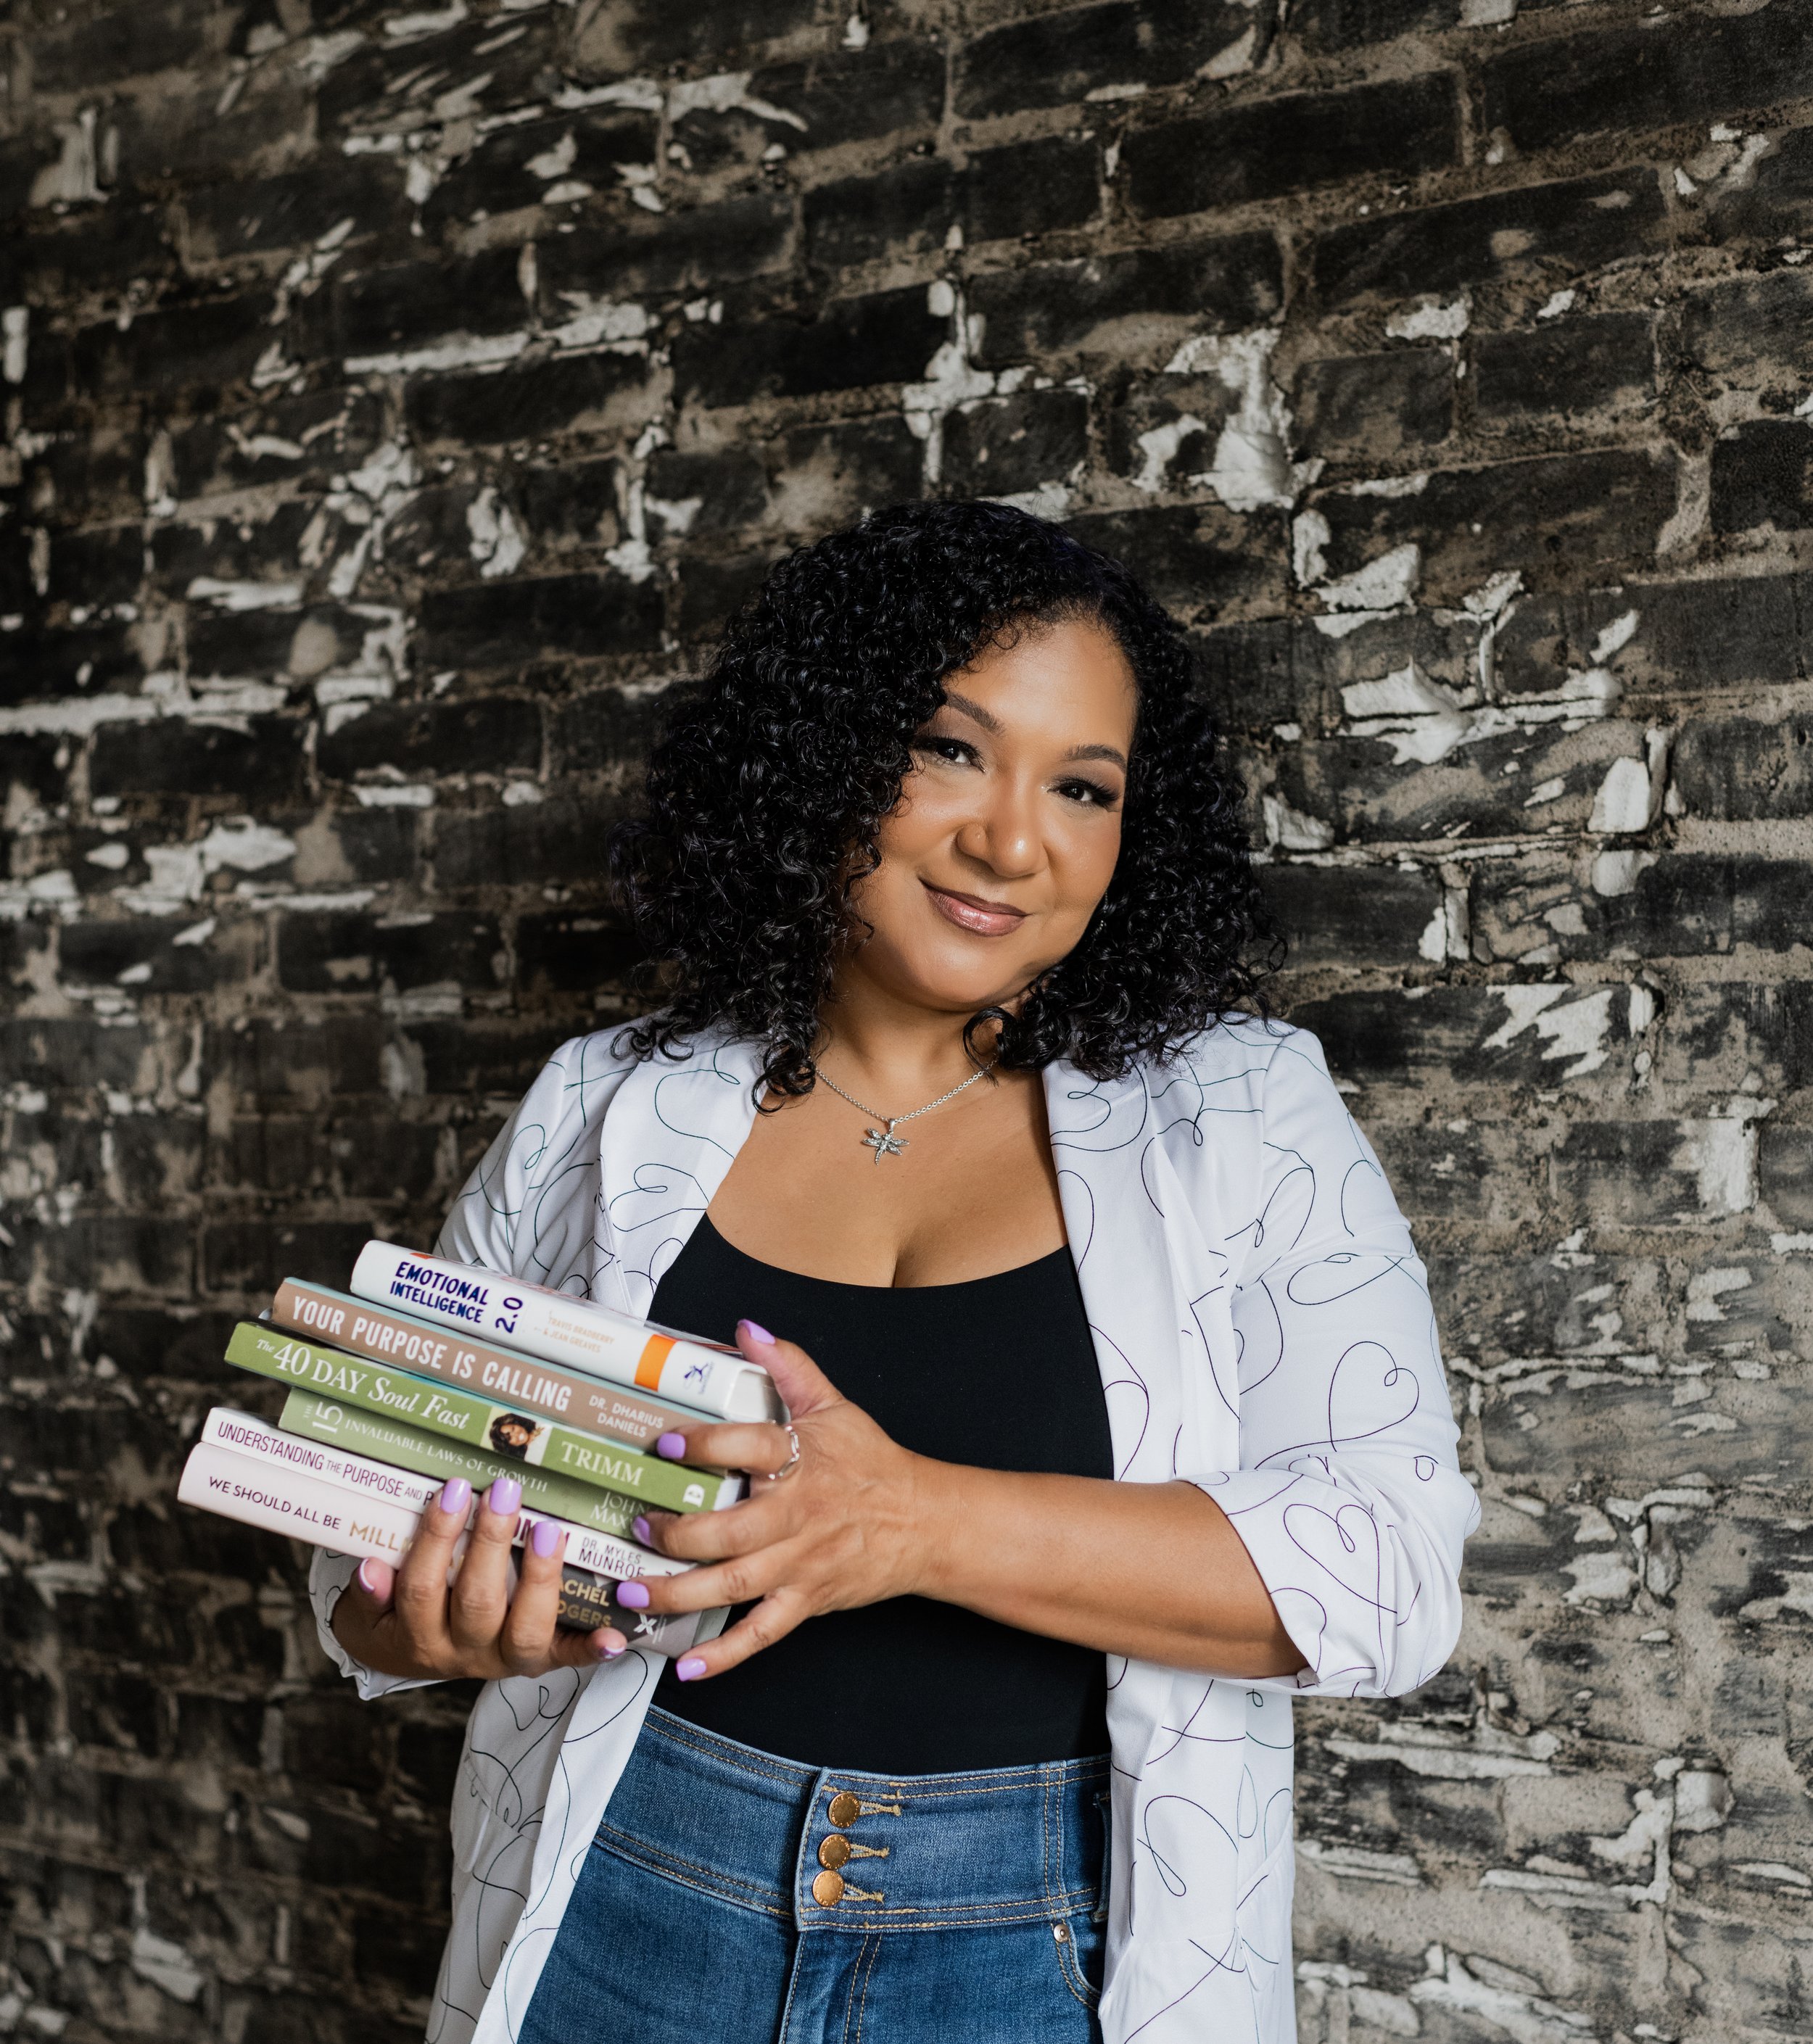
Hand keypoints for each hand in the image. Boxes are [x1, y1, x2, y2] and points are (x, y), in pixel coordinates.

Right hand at [329, 1474, 627, 1679]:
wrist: (412, 1659)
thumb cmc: (396, 1616)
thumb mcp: (370, 1612)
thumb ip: (370, 1595)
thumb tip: (369, 1569)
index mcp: (419, 1637)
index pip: (423, 1587)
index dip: (437, 1538)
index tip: (453, 1489)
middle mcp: (464, 1653)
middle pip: (477, 1603)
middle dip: (492, 1544)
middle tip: (504, 1491)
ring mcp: (505, 1660)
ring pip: (525, 1630)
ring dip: (540, 1579)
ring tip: (550, 1528)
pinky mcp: (541, 1662)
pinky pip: (567, 1659)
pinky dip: (591, 1650)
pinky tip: (615, 1636)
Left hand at [624, 1320, 942, 1679]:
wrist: (923, 1522)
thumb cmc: (872, 1463)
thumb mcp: (833, 1405)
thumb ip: (788, 1367)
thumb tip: (747, 1328)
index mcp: (801, 1462)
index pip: (750, 1448)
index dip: (706, 1446)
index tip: (667, 1442)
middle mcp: (796, 1517)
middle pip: (728, 1533)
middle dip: (674, 1537)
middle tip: (635, 1529)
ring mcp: (799, 1564)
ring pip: (732, 1586)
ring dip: (676, 1594)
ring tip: (629, 1595)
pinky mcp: (805, 1601)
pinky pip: (761, 1634)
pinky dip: (725, 1655)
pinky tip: (687, 1666)